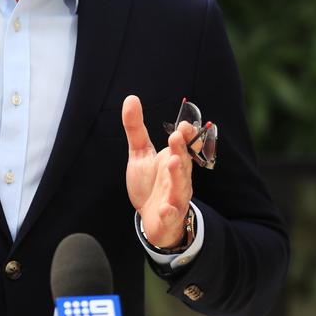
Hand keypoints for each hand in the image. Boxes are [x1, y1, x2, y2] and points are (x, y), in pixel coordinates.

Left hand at [122, 95, 193, 247]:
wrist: (152, 217)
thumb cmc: (149, 183)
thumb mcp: (139, 153)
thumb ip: (135, 128)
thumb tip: (131, 98)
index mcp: (173, 160)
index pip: (183, 146)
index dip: (185, 136)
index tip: (183, 125)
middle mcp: (178, 177)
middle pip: (182, 163)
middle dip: (180, 150)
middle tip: (175, 137)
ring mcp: (175, 197)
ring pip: (180, 186)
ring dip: (177, 176)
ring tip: (172, 162)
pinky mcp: (168, 216)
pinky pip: (171, 214)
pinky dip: (169, 211)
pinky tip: (164, 208)